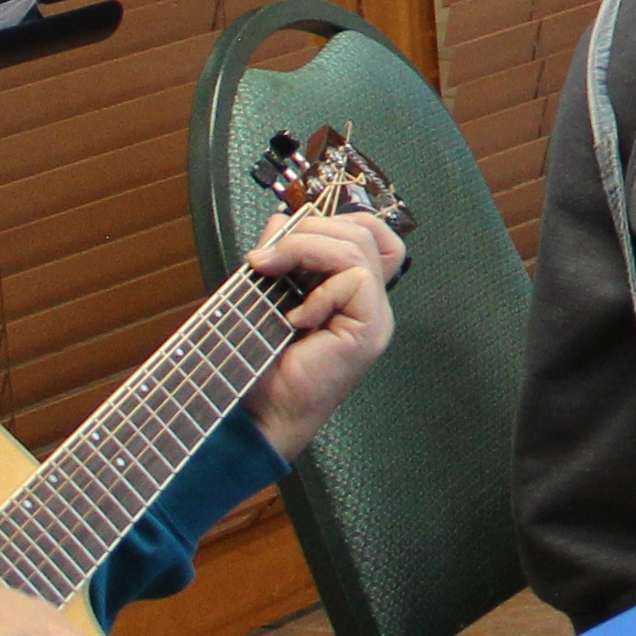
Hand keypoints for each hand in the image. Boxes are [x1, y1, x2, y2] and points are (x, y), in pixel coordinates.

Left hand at [241, 208, 407, 459]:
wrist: (260, 416)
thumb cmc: (261, 366)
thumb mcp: (264, 295)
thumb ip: (279, 257)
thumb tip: (282, 219)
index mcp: (350, 292)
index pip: (366, 233)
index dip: (328, 222)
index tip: (279, 241)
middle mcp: (369, 301)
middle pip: (365, 230)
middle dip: (310, 229)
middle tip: (266, 257)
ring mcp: (375, 316)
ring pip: (359, 246)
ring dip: (305, 248)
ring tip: (271, 271)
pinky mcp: (370, 328)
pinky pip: (354, 278)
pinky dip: (316, 290)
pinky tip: (295, 317)